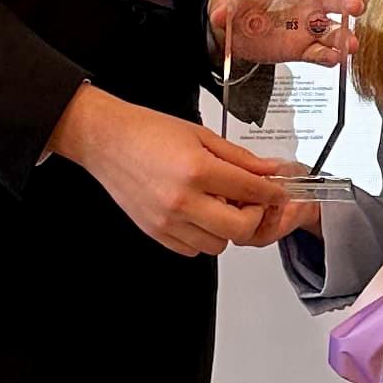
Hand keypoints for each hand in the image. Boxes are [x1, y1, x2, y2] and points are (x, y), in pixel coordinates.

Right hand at [49, 85, 306, 256]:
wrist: (106, 140)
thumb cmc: (147, 132)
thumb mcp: (201, 135)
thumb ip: (239, 157)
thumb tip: (268, 170)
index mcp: (197, 170)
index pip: (251, 190)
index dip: (272, 193)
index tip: (277, 192)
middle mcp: (182, 200)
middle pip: (240, 229)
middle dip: (254, 217)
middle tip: (252, 201)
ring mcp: (167, 221)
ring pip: (218, 245)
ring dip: (228, 229)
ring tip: (220, 205)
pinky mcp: (155, 232)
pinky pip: (193, 250)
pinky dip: (203, 237)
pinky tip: (199, 214)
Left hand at [207, 0, 366, 73]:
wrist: (230, 32)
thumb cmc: (237, 6)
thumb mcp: (226, 0)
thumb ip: (226, 5)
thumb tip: (220, 12)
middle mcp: (308, 0)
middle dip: (350, 0)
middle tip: (355, 6)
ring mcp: (308, 25)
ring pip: (335, 28)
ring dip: (345, 35)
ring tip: (349, 43)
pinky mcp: (304, 48)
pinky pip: (323, 52)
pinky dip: (331, 56)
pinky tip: (335, 58)